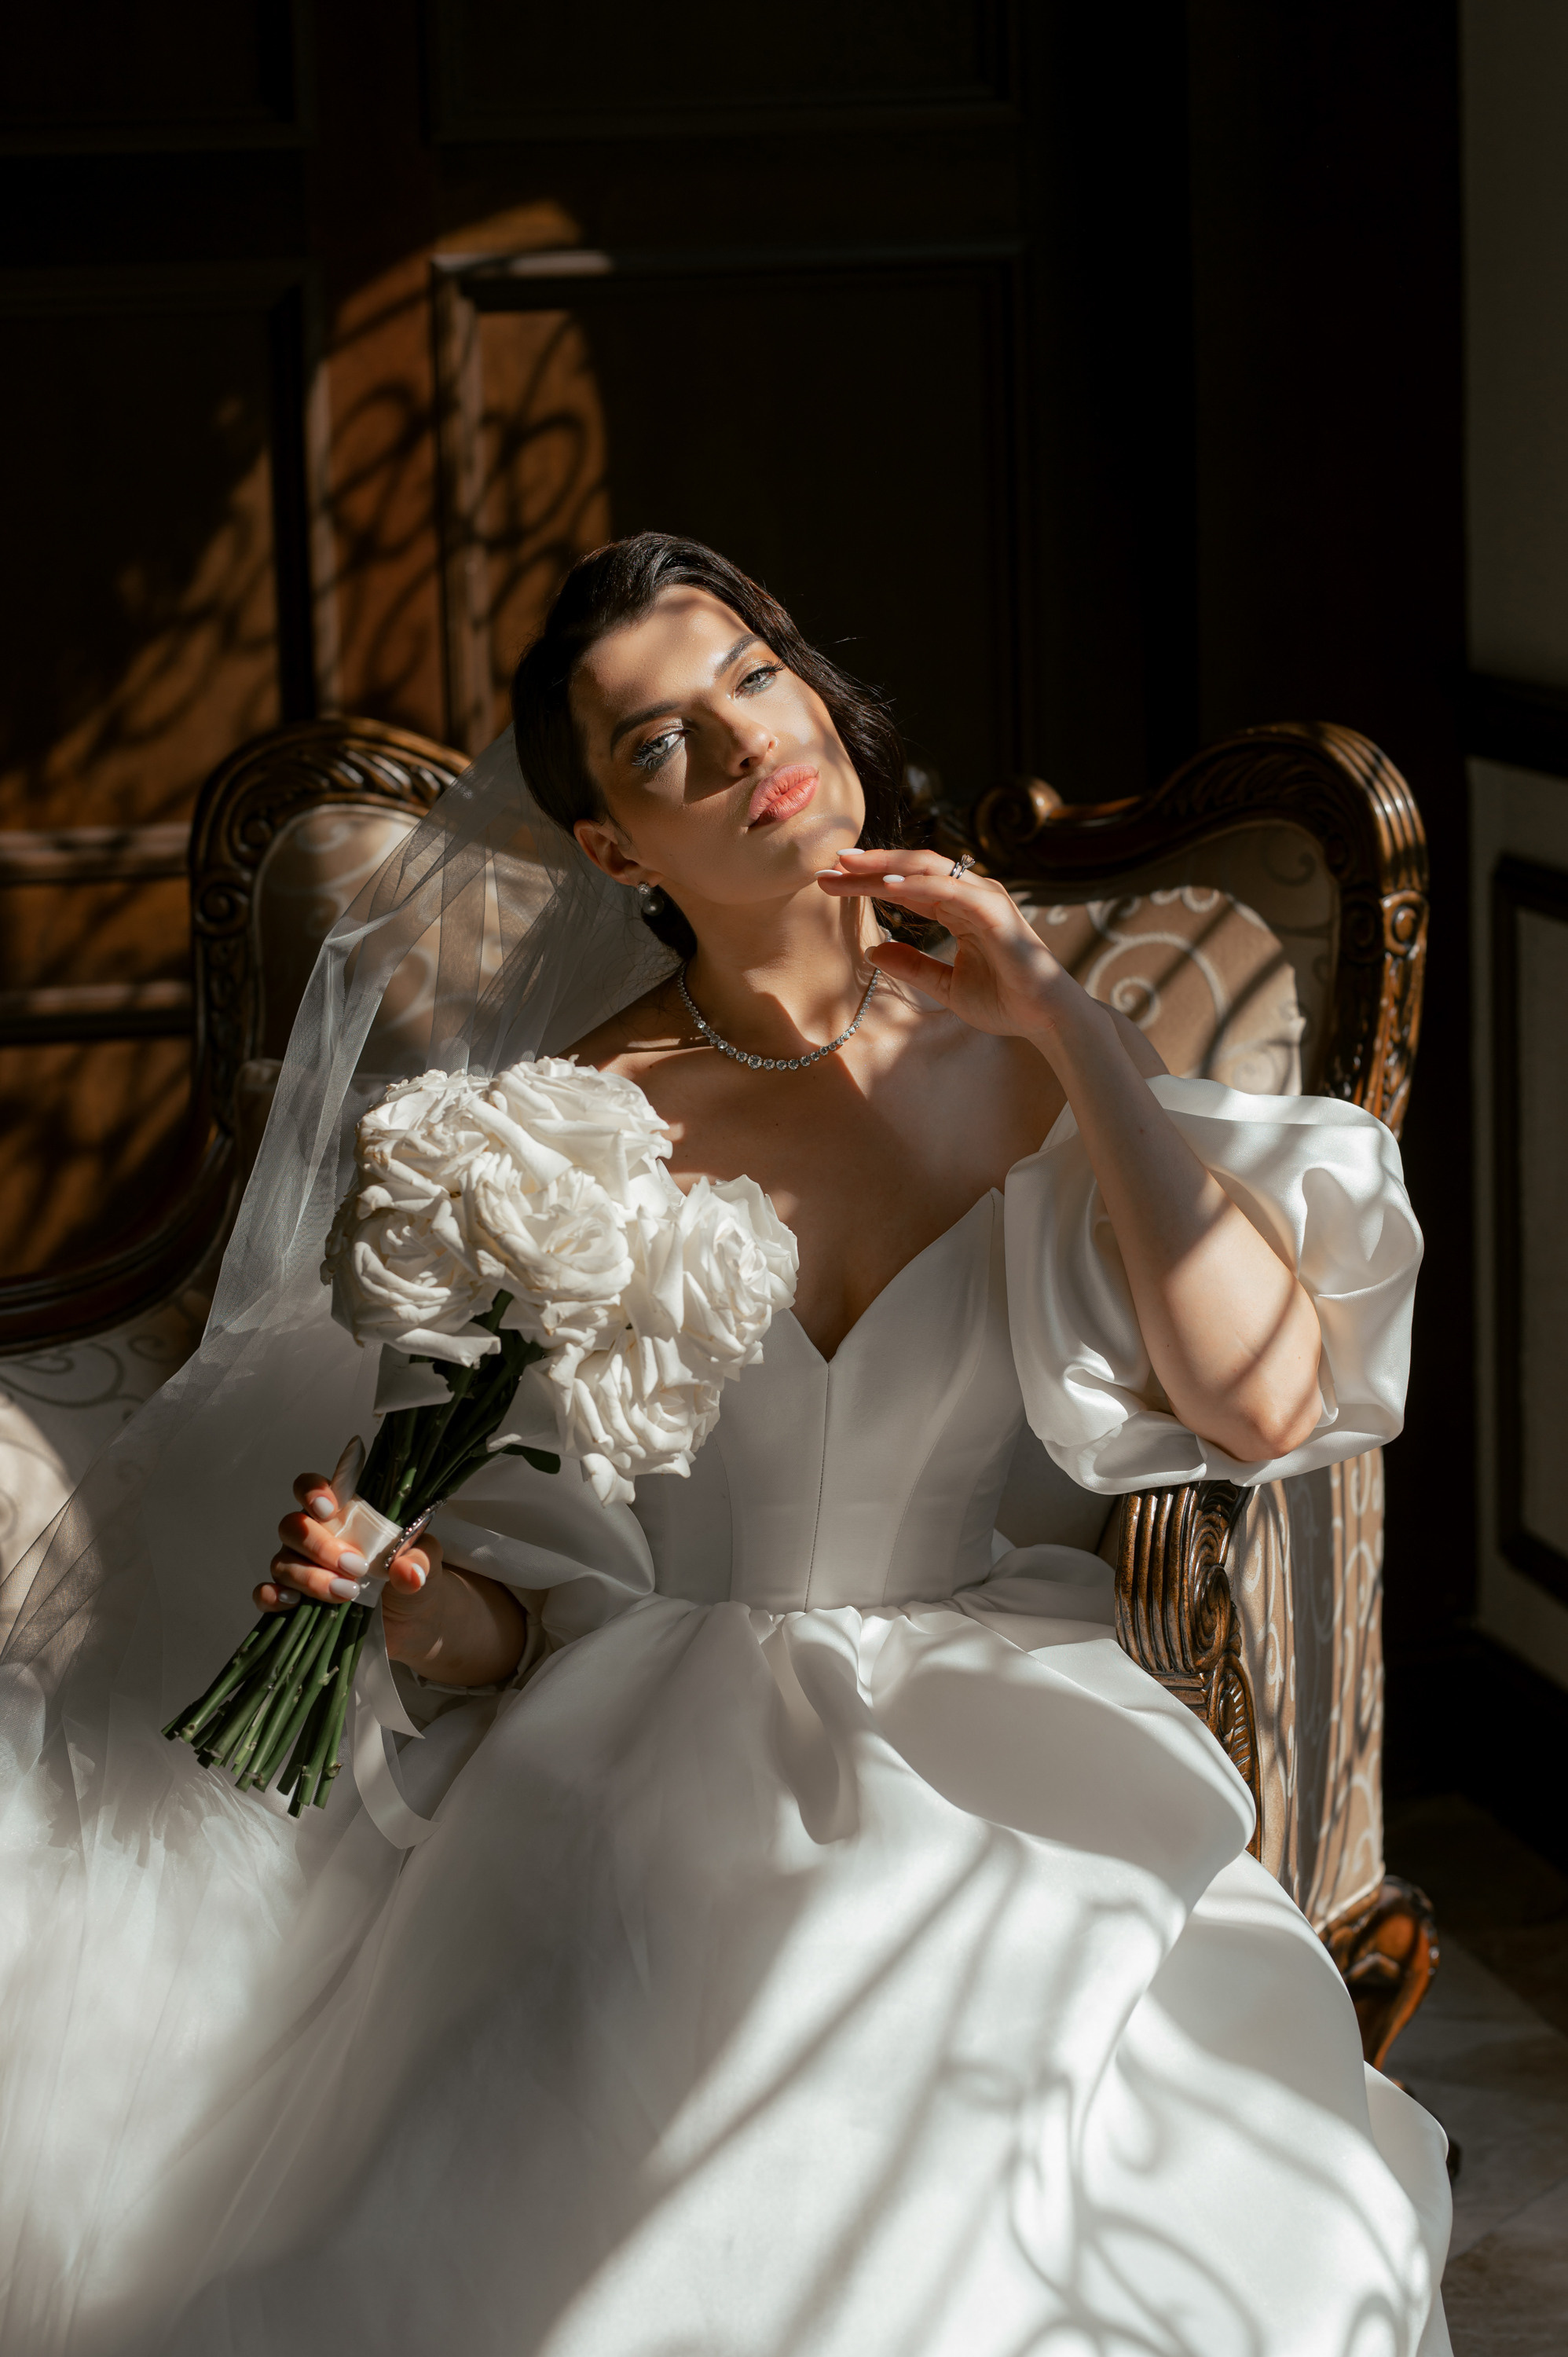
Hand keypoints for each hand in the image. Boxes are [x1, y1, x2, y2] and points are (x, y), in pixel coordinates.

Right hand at [257, 1473, 442, 1637]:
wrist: (413, 1620)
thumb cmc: (412, 1576)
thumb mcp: (426, 1562)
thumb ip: (419, 1560)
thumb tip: (408, 1573)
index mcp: (343, 1514)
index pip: (310, 1487)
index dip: (312, 1491)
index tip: (329, 1509)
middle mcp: (315, 1536)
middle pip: (293, 1526)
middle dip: (320, 1547)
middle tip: (356, 1567)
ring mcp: (301, 1568)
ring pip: (282, 1562)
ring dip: (311, 1578)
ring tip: (348, 1593)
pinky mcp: (294, 1601)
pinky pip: (266, 1594)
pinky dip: (272, 1596)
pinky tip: (292, 1603)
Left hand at [818, 846, 1092, 1044]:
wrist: (1047, 1020)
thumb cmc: (1005, 1001)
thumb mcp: (945, 986)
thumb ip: (912, 966)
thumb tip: (872, 950)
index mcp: (957, 909)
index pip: (905, 886)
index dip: (867, 881)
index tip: (829, 880)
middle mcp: (970, 896)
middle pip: (911, 869)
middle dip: (869, 866)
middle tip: (828, 866)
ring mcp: (985, 899)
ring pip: (928, 870)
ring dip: (886, 867)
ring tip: (849, 867)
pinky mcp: (996, 912)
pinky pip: (951, 890)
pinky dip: (919, 884)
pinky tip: (887, 885)